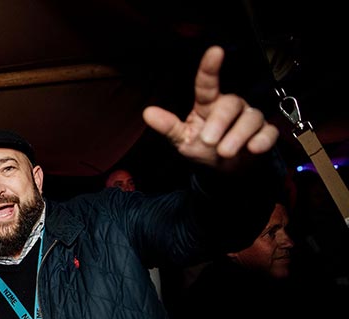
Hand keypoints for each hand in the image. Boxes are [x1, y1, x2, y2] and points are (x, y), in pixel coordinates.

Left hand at [142, 45, 278, 167]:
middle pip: (230, 104)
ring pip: (250, 118)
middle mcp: (231, 107)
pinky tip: (253, 149)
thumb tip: (147, 113)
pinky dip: (262, 141)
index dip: (210, 68)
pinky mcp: (264, 133)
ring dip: (238, 136)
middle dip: (220, 122)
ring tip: (224, 152)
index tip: (215, 51)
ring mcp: (249, 118)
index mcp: (208, 105)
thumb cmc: (203, 148)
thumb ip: (169, 126)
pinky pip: (268, 133)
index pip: (208, 84)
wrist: (226, 169)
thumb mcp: (182, 140)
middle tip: (209, 141)